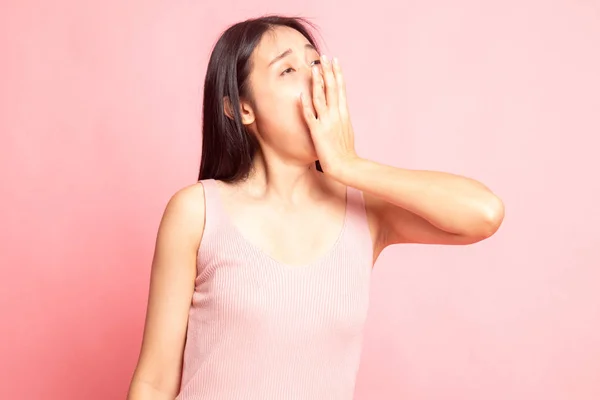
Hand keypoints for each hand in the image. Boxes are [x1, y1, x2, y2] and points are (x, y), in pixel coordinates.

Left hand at [300, 55, 357, 176]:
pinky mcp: (318, 131)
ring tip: (314, 68)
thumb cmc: (347, 153)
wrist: (347, 165)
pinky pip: (310, 115)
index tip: (335, 61)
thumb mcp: (347, 132)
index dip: (337, 74)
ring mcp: (327, 122)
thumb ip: (342, 121)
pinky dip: (306, 104)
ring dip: (318, 82)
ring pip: (321, 97)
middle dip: (328, 71)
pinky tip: (302, 93)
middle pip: (332, 88)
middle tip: (324, 57)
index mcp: (344, 113)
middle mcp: (336, 114)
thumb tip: (341, 114)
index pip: (340, 89)